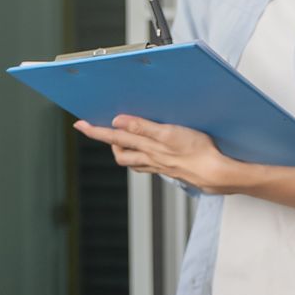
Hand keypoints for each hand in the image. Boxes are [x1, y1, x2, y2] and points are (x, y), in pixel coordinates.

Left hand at [72, 115, 234, 193]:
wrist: (215, 173)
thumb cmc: (196, 152)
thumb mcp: (168, 133)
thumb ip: (142, 127)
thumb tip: (117, 121)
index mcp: (147, 146)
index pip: (114, 136)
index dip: (95, 131)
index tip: (80, 125)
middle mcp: (149, 158)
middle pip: (120, 152)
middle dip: (107, 141)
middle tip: (99, 131)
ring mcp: (159, 165)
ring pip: (132, 160)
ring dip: (122, 151)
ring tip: (120, 141)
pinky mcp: (170, 169)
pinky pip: (147, 166)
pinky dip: (140, 159)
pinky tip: (147, 155)